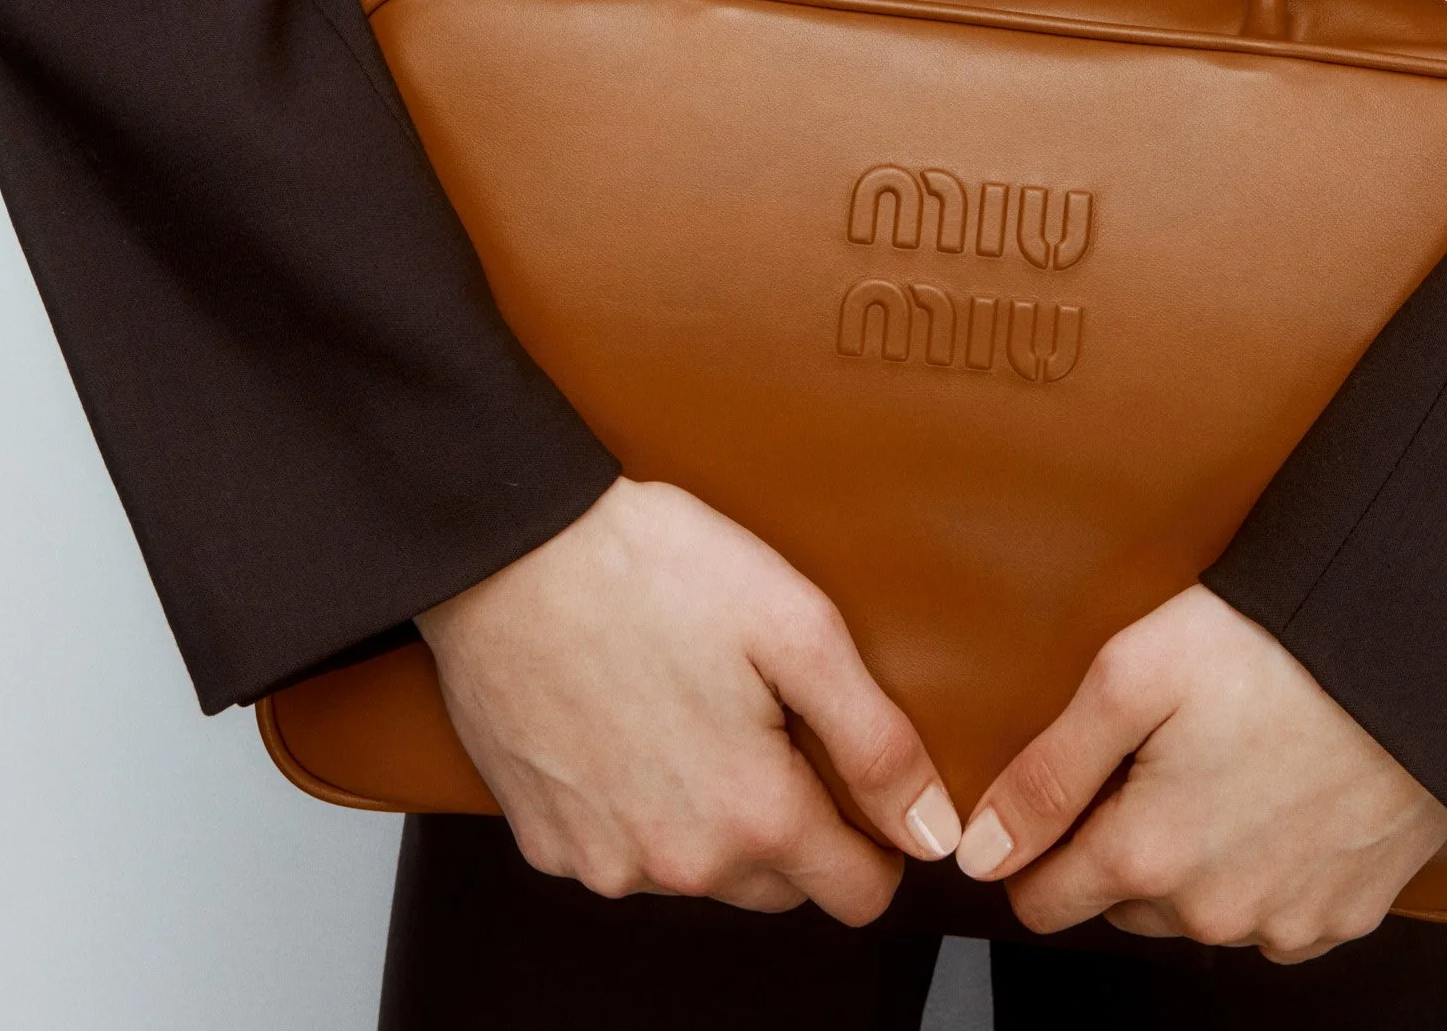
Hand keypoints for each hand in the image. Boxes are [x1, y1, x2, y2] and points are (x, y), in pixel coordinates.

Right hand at [418, 477, 959, 917]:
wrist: (511, 553)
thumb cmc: (655, 571)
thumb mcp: (799, 629)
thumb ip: (877, 742)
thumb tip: (935, 832)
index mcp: (753, 816)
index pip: (857, 893)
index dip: (879, 841)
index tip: (860, 781)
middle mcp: (679, 867)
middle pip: (780, 885)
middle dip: (794, 822)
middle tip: (771, 720)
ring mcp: (604, 864)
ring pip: (701, 873)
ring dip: (715, 818)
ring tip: (697, 710)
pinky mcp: (546, 844)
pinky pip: (625, 854)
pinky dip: (640, 809)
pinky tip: (632, 726)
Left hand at [954, 586, 1446, 963]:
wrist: (1411, 654)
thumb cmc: (1276, 647)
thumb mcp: (1132, 675)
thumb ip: (1047, 771)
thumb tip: (981, 852)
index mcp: (1150, 856)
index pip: (1045, 903)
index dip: (1035, 848)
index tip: (1060, 795)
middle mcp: (1214, 911)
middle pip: (1124, 903)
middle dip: (1123, 842)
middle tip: (1157, 752)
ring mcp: (1285, 922)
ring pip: (1200, 910)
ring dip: (1197, 858)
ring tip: (1226, 761)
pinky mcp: (1346, 914)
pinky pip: (1275, 913)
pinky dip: (1267, 868)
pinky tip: (1280, 794)